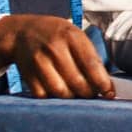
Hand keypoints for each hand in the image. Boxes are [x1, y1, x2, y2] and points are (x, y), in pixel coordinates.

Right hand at [0, 14, 115, 98]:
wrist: (21, 33)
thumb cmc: (56, 36)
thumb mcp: (75, 36)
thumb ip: (90, 57)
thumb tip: (107, 86)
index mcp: (71, 36)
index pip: (91, 64)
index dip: (102, 83)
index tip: (109, 92)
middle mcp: (55, 48)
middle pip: (77, 82)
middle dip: (89, 93)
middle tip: (92, 94)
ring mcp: (39, 62)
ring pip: (61, 92)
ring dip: (72, 98)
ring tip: (77, 94)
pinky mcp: (28, 75)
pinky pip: (45, 96)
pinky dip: (54, 98)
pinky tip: (59, 92)